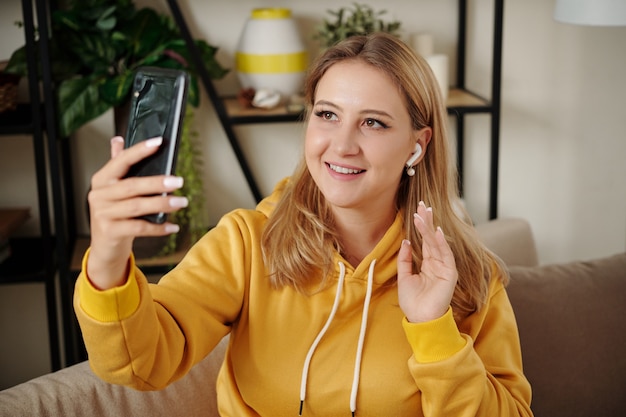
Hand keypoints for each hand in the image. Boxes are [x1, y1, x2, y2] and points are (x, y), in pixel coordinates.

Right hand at [86, 136, 186, 289]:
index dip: (139, 151)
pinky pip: (139, 227)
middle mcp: (99, 195)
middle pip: (132, 185)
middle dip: (158, 183)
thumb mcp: (114, 190)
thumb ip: (117, 165)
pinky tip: (173, 226)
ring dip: (163, 204)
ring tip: (182, 202)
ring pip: (137, 206)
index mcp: (101, 180)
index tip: (159, 142)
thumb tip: (118, 139)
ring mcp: (103, 214)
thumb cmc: (114, 214)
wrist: (105, 247)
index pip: (121, 161)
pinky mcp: (110, 232)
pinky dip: (158, 227)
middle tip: (179, 181)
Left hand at [397, 201, 457, 322]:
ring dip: (430, 228)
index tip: (417, 211)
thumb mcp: (404, 277)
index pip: (425, 240)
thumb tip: (406, 241)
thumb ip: (405, 260)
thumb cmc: (413, 302)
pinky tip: (437, 231)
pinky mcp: (449, 274)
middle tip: (423, 204)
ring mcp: (444, 267)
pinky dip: (442, 243)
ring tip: (424, 214)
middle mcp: (437, 263)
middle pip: (432, 238)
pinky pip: (446, 255)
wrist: (420, 320)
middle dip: (428, 221)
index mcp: (428, 264)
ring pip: (437, 243)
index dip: (421, 226)